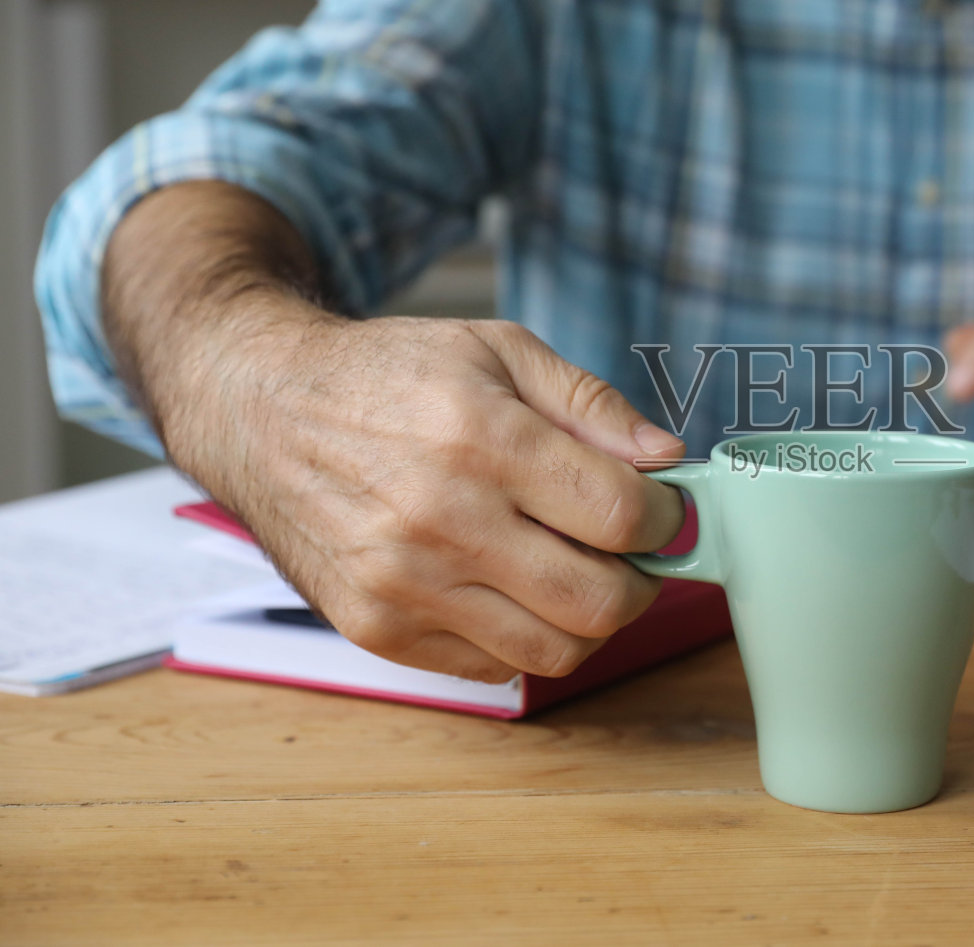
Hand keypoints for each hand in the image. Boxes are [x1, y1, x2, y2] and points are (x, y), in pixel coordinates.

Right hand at [168, 310, 685, 683]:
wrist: (261, 411)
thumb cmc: (389, 374)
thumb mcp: (498, 348)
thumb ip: (592, 403)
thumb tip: (668, 459)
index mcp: (479, 438)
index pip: (618, 514)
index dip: (664, 518)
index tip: (661, 508)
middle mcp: (439, 521)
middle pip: (598, 601)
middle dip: (641, 580)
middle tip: (631, 552)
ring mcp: (403, 586)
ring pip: (553, 651)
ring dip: (589, 619)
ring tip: (578, 572)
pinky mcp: (376, 629)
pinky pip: (493, 667)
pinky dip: (525, 637)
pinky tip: (514, 587)